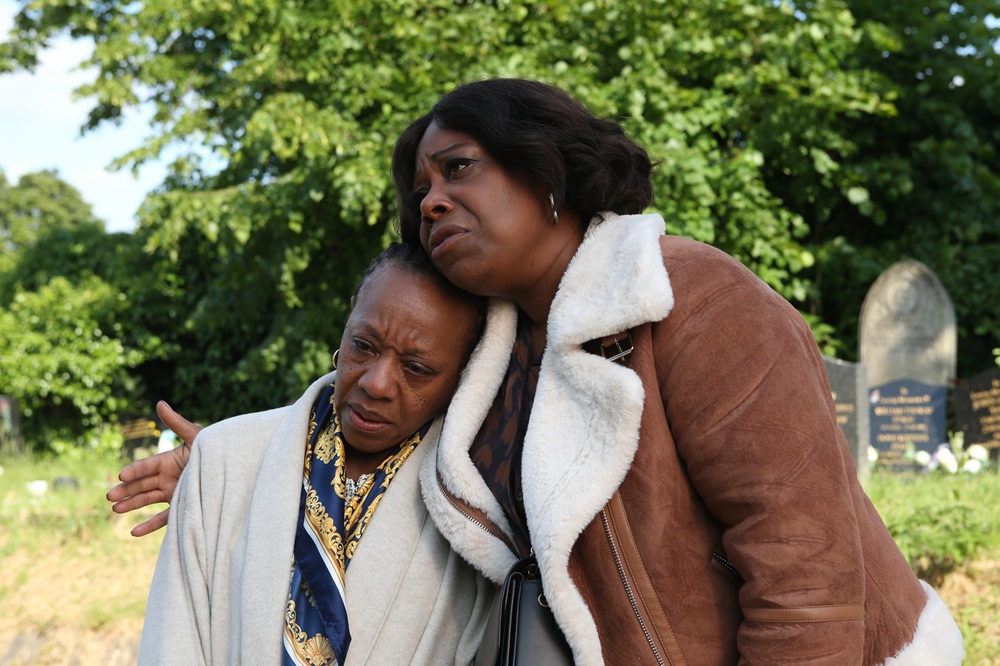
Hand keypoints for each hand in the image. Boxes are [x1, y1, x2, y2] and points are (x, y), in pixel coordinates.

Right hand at [106, 401, 203, 536]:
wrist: (235, 469)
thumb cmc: (216, 449)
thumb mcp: (196, 436)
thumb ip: (177, 423)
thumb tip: (159, 403)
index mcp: (168, 461)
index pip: (146, 466)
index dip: (134, 471)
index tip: (122, 475)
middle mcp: (167, 478)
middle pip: (141, 484)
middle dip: (125, 490)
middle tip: (110, 496)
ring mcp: (173, 493)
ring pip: (147, 500)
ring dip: (131, 505)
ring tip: (115, 510)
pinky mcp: (182, 508)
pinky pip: (164, 520)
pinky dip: (149, 526)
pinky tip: (133, 532)